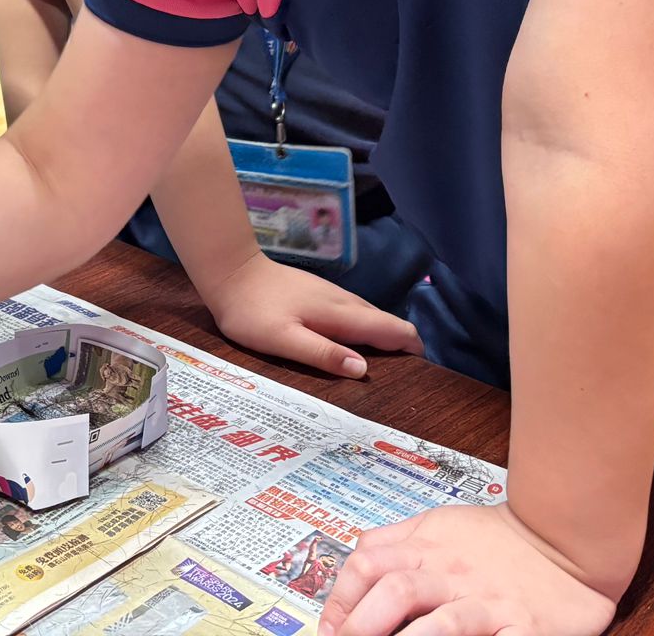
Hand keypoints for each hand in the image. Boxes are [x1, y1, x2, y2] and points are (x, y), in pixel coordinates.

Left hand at [199, 252, 422, 377]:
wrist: (229, 271)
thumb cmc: (252, 310)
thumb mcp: (283, 339)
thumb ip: (323, 353)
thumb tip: (364, 370)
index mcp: (341, 314)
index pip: (393, 328)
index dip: (413, 349)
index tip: (424, 375)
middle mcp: (342, 301)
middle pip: (386, 323)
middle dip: (402, 348)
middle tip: (408, 382)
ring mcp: (330, 294)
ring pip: (369, 317)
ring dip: (383, 339)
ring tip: (387, 370)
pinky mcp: (318, 294)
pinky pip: (352, 313)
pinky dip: (363, 330)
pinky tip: (353, 346)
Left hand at [319, 505, 617, 635]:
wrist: (565, 538)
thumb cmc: (498, 538)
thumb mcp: (438, 524)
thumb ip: (397, 540)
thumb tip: (355, 562)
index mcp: (427, 546)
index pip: (367, 564)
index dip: (340, 597)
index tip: (330, 627)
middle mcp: (452, 572)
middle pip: (396, 590)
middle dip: (362, 624)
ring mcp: (488, 602)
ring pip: (442, 623)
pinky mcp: (524, 629)